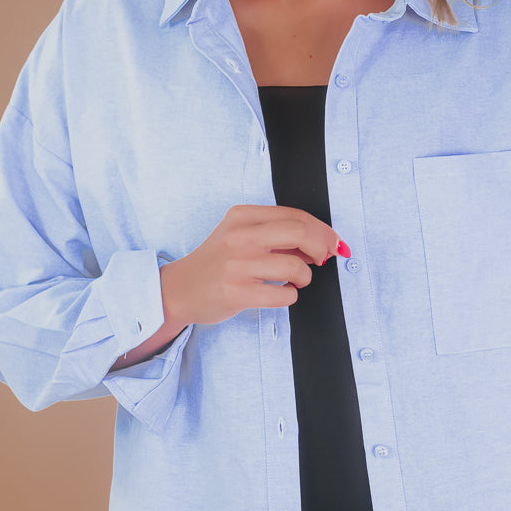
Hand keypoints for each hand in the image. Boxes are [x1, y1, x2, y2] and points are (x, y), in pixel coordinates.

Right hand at [163, 205, 345, 325]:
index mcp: (242, 216)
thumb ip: (275, 235)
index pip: (294, 215)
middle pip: (299, 232)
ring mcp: (236, 265)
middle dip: (322, 246)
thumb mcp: (239, 236)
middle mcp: (239, 236)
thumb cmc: (215, 263)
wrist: (178, 290)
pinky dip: (290, 295)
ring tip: (297, 279)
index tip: (332, 241)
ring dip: (305, 276)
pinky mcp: (236, 292)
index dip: (322, 229)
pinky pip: (282, 294)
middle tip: (325, 258)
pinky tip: (283, 292)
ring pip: (294, 266)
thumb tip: (320, 242)